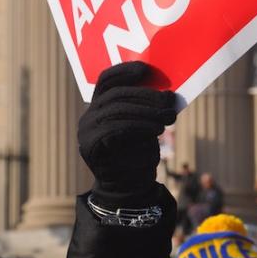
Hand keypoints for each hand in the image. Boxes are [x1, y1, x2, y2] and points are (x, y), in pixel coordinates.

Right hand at [78, 61, 176, 206]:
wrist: (129, 188)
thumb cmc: (139, 152)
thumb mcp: (145, 124)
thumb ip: (148, 107)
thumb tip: (168, 94)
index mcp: (99, 106)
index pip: (106, 80)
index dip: (124, 71)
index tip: (146, 69)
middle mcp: (88, 116)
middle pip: (115, 95)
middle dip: (146, 95)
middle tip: (170, 101)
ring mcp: (87, 131)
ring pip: (116, 110)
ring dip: (146, 112)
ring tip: (168, 118)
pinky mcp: (90, 146)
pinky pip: (115, 129)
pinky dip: (139, 127)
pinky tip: (156, 130)